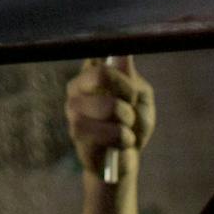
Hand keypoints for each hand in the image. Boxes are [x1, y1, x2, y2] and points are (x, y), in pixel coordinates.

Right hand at [65, 57, 154, 183]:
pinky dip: (120, 138)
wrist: (125, 160)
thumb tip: (121, 53)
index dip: (125, 76)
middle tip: (129, 111)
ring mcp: (73, 109)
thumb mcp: (141, 98)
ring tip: (126, 131)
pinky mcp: (76, 132)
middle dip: (127, 95)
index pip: (104, 57)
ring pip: (106, 106)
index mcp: (91, 72)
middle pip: (101, 74)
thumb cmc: (133, 125)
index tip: (132, 93)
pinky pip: (101, 130)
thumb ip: (131, 77)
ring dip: (126, 121)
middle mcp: (77, 86)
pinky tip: (121, 143)